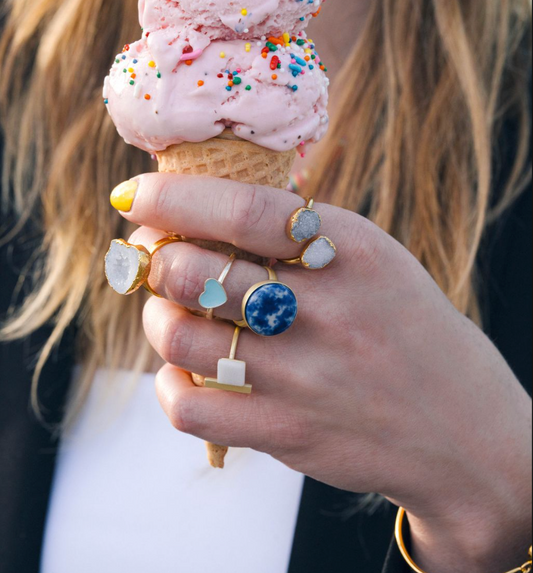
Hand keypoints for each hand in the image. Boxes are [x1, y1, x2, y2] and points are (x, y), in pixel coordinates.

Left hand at [116, 174, 531, 572]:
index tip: (133, 195)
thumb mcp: (374, 257)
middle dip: (155, 256)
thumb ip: (300, 230)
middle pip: (195, 270)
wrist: (463, 428)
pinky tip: (182, 370)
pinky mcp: (290, 434)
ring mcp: (308, 378)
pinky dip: (168, 384)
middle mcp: (329, 310)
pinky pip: (191, 408)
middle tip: (155, 255)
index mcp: (352, 249)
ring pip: (181, 336)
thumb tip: (205, 198)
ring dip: (155, 316)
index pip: (242, 208)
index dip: (172, 198)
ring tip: (167, 309)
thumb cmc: (404, 326)